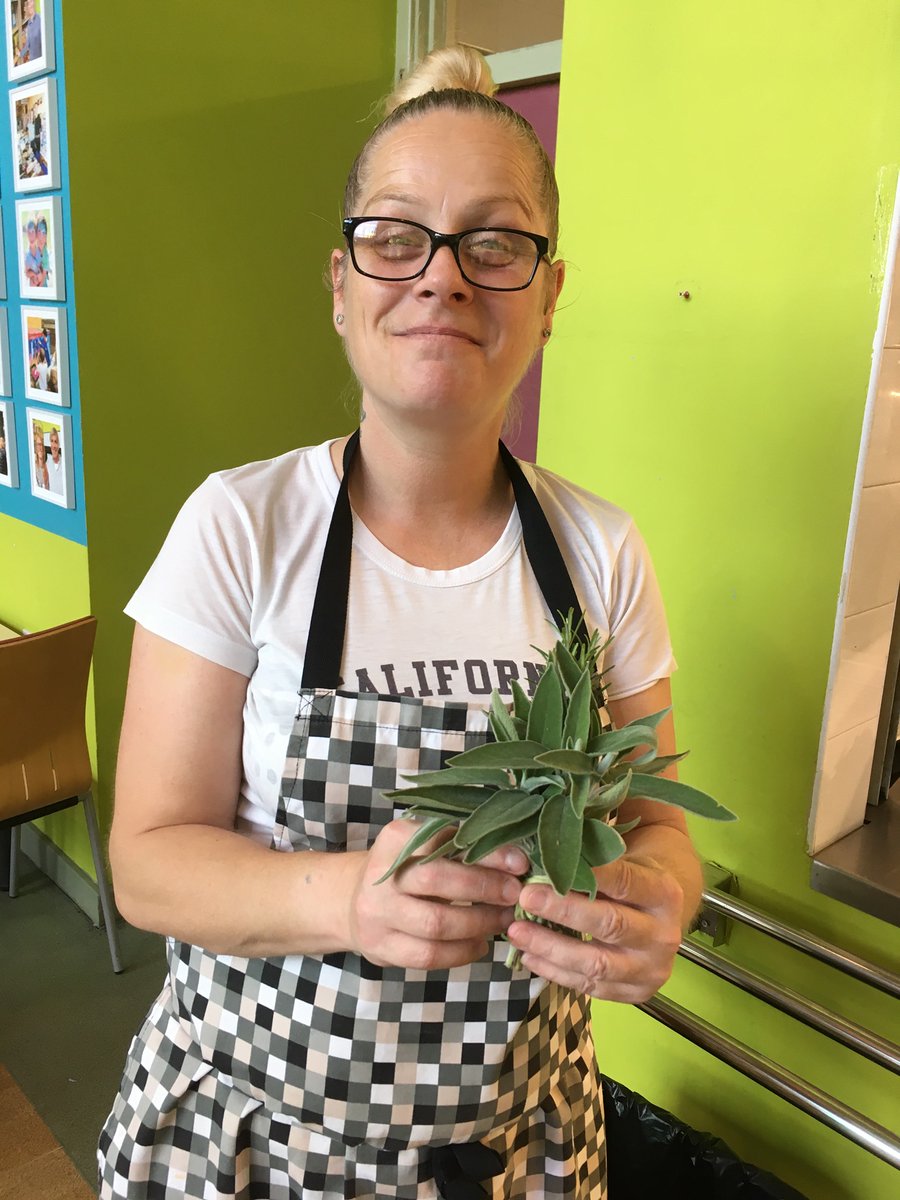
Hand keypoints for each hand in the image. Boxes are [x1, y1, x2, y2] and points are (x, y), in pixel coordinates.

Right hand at [346, 818, 527, 970]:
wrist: (351, 902)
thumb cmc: (404, 871)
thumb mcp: (423, 848)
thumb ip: (461, 849)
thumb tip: (517, 861)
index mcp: (395, 838)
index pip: (443, 840)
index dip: (485, 852)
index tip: (519, 863)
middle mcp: (381, 875)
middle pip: (436, 879)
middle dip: (483, 887)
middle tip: (515, 895)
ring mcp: (377, 914)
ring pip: (435, 923)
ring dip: (478, 924)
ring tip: (503, 921)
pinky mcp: (381, 948)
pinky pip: (428, 956)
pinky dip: (462, 952)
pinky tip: (480, 944)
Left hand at [505, 854, 683, 1001]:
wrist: (662, 914)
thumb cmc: (633, 877)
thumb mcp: (625, 859)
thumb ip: (594, 859)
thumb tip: (545, 857)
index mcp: (665, 894)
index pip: (624, 882)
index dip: (588, 875)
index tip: (549, 866)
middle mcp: (663, 934)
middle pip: (610, 925)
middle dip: (563, 912)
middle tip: (525, 898)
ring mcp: (651, 968)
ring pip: (597, 964)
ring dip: (551, 949)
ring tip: (517, 932)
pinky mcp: (636, 992)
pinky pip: (590, 987)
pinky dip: (556, 972)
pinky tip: (530, 956)